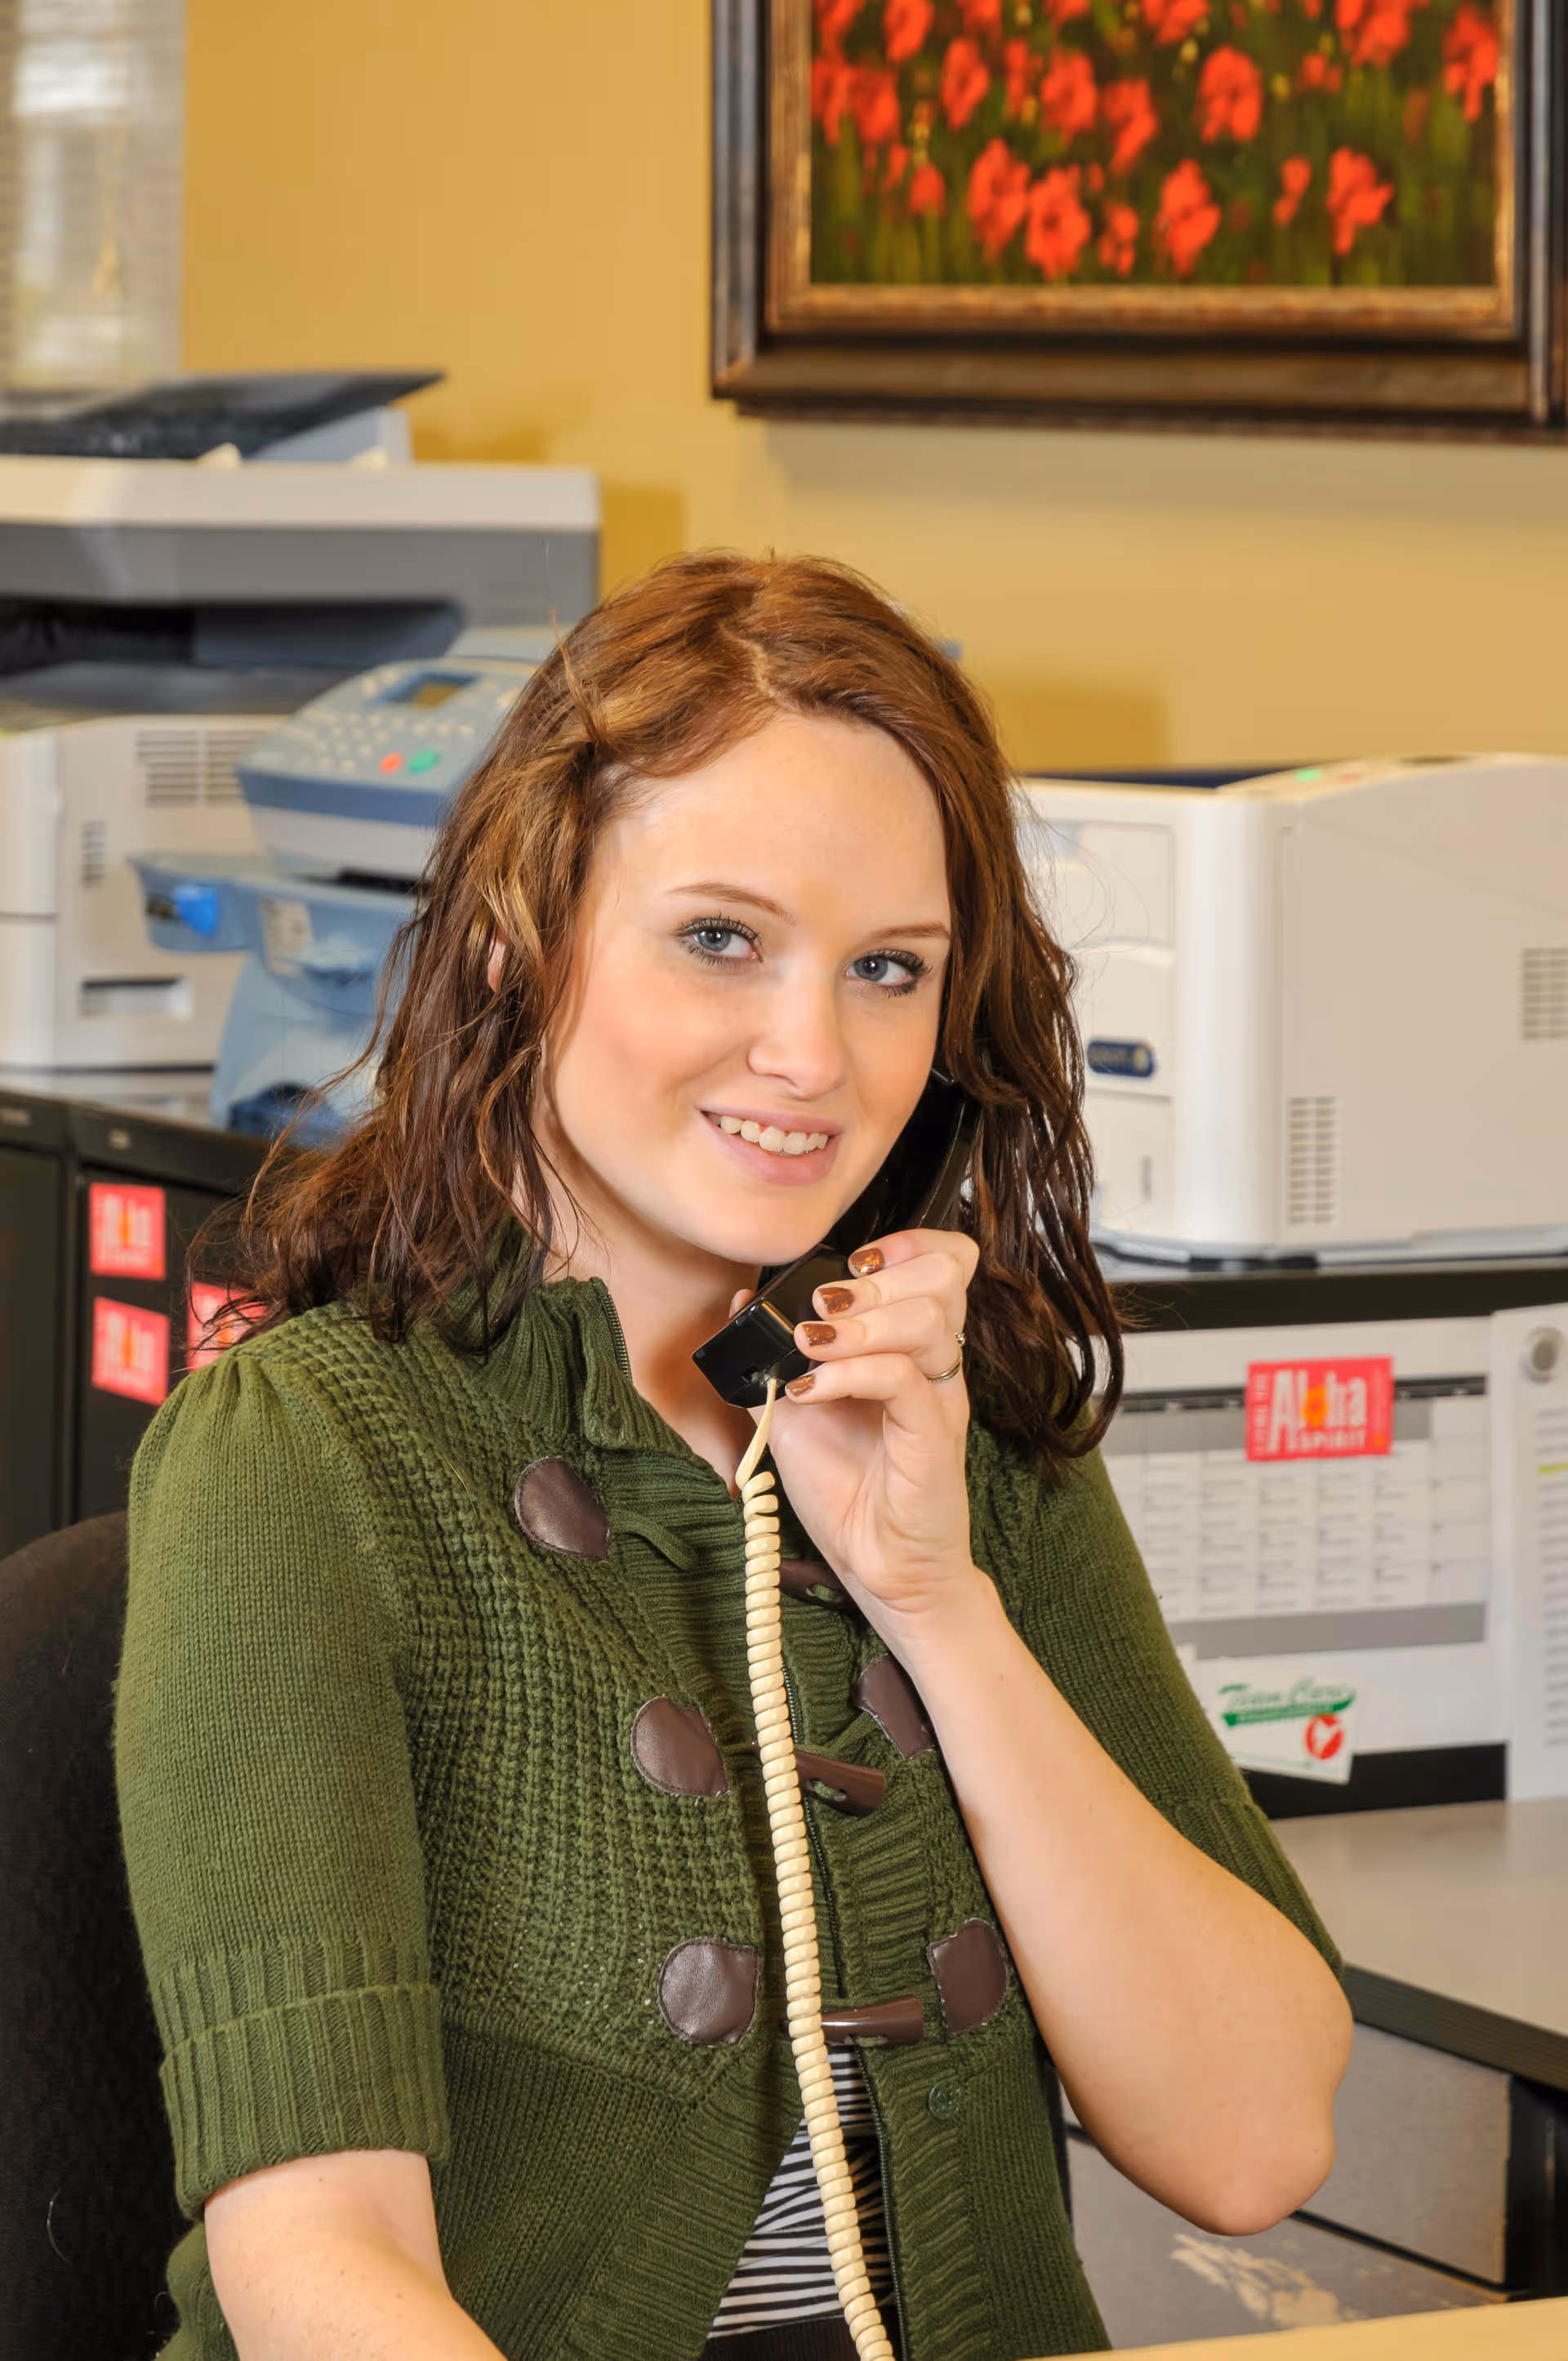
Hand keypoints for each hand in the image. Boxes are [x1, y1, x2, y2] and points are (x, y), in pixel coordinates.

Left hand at [747, 1226, 989, 1641]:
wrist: (879, 1568)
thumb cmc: (847, 1490)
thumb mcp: (794, 1412)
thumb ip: (773, 1359)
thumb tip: (740, 1301)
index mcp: (913, 1347)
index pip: (944, 1262)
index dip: (904, 1245)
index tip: (848, 1266)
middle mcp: (935, 1366)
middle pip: (943, 1277)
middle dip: (873, 1278)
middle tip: (820, 1308)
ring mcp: (940, 1400)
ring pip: (928, 1321)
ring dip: (858, 1322)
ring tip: (809, 1345)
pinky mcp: (933, 1439)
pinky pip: (905, 1381)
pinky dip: (849, 1373)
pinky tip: (810, 1390)